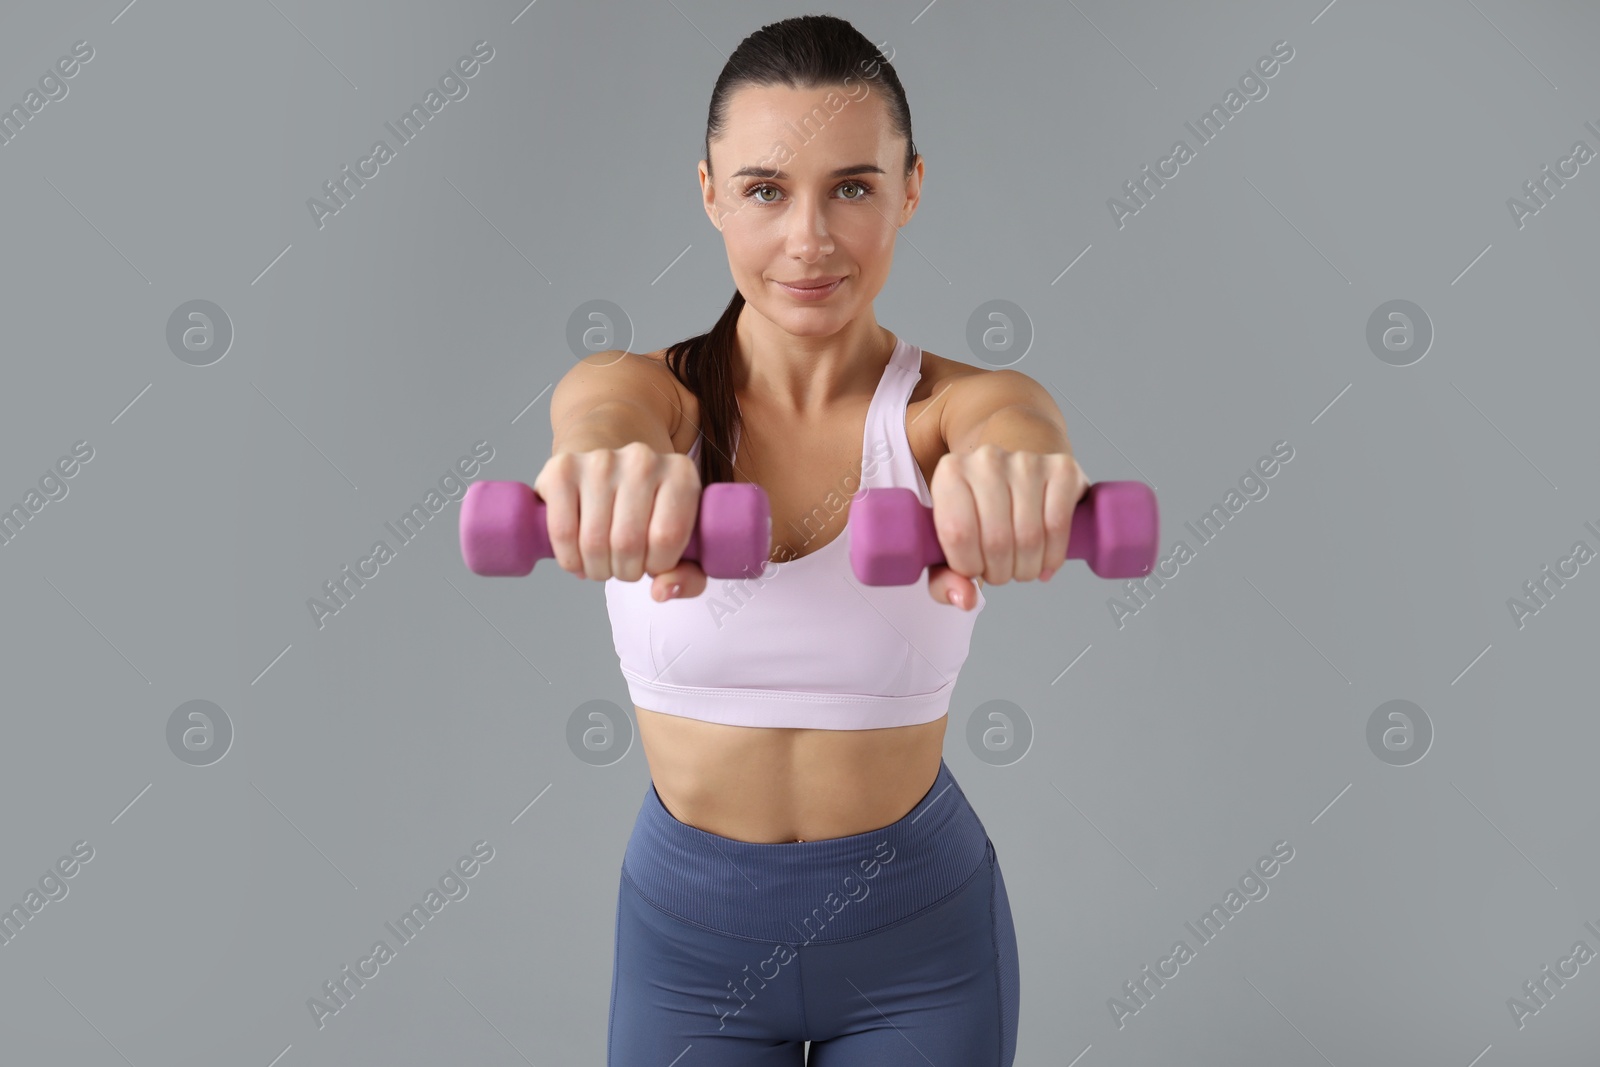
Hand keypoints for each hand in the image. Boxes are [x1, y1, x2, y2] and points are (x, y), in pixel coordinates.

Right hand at [531, 442, 707, 599]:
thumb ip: (688, 576)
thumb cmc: (650, 514)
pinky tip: (578, 558)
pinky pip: (562, 532)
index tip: (653, 563)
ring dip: (597, 569)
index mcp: (680, 473)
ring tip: (603, 563)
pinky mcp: (562, 469)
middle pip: (628, 543)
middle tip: (624, 566)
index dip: (657, 565)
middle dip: (625, 571)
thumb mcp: (683, 542)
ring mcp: (600, 461)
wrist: (612, 472)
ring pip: (593, 542)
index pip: (667, 537)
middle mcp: (641, 459)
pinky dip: (569, 559)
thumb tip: (661, 591)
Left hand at [925, 446, 1088, 608]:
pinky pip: (1058, 525)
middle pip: (996, 539)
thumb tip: (966, 599)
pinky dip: (1053, 555)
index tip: (972, 570)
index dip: (968, 566)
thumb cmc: (977, 514)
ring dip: (1026, 568)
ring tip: (1020, 567)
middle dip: (999, 572)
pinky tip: (1045, 561)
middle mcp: (986, 459)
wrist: (1011, 476)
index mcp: (950, 473)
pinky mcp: (1062, 467)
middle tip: (999, 572)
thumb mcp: (949, 545)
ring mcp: (1026, 461)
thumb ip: (944, 578)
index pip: (957, 532)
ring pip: (1030, 536)